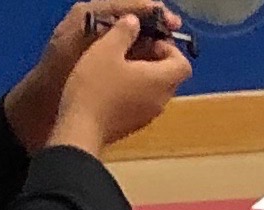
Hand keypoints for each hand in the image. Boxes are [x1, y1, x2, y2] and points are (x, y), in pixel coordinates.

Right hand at [49, 13, 191, 153]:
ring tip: (121, 70)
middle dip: (157, 63)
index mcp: (160, 80)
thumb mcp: (107, 49)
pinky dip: (135, 95)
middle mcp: (160, 101)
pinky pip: (142, 105)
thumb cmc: (95, 89)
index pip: (183, 64)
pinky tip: (113, 89)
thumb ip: (125, 31)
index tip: (151, 44)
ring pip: (155, 92)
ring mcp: (147, 118)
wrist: (79, 132)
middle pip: (170, 78)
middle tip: (135, 53)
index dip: (171, 50)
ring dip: (144, 79)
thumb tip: (134, 22)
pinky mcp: (132, 128)